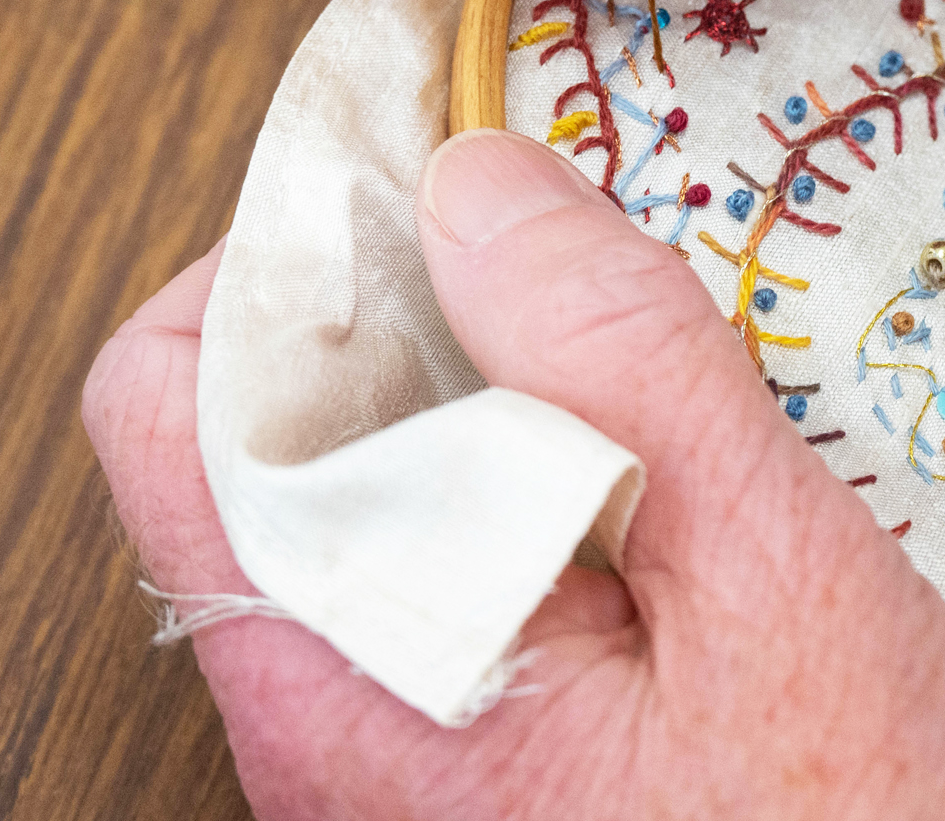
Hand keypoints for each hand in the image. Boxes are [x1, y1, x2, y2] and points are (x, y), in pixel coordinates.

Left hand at [84, 129, 944, 819]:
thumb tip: (472, 183)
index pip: (171, 398)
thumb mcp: (774, 581)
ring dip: (493, 399)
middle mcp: (335, 733)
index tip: (445, 184)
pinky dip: (540, 485)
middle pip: (263, 441)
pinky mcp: (486, 775)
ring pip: (369, 507)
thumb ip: (616, 369)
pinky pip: (455, 577)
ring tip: (653, 378)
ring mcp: (403, 764)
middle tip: (590, 269)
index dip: (286, 250)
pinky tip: (674, 493)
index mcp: (353, 684)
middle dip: (412, 317)